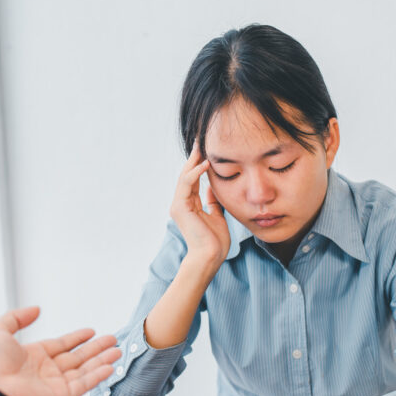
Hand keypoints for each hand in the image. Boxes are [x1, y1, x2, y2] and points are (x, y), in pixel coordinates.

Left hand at [0, 307, 121, 395]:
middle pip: (77, 357)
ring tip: (117, 351)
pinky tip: (110, 366)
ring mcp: (54, 384)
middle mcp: (46, 371)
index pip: (61, 345)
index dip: (76, 338)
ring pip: (84, 370)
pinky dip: (98, 376)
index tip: (90, 331)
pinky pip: (83, 384)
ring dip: (101, 360)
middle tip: (112, 339)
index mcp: (32, 356)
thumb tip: (36, 309)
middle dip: (95, 348)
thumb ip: (17, 318)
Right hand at [169, 143, 229, 267]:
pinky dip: (195, 172)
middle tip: (201, 139)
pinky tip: (206, 162)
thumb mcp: (217, 216)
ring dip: (194, 160)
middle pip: (187, 174)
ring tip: (202, 145)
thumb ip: (213, 202)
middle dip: (194, 156)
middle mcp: (181, 203)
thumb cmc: (215, 242)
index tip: (208, 149)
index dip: (200, 164)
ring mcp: (178, 205)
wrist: (210, 257)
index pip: (193, 180)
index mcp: (189, 206)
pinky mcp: (180, 207)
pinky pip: (186, 184)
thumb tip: (213, 189)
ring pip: (185, 176)